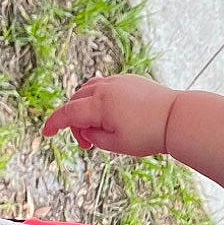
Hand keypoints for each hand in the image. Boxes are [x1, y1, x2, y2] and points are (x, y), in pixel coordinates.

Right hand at [41, 75, 178, 157]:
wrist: (177, 118)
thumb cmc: (149, 134)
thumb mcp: (116, 144)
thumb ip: (95, 137)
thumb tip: (87, 130)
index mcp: (99, 103)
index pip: (68, 113)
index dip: (54, 124)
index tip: (46, 132)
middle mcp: (105, 88)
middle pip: (77, 101)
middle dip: (75, 122)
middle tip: (86, 143)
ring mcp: (118, 81)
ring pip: (89, 90)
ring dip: (85, 108)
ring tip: (97, 128)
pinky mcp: (130, 80)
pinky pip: (105, 86)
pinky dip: (99, 99)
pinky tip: (110, 115)